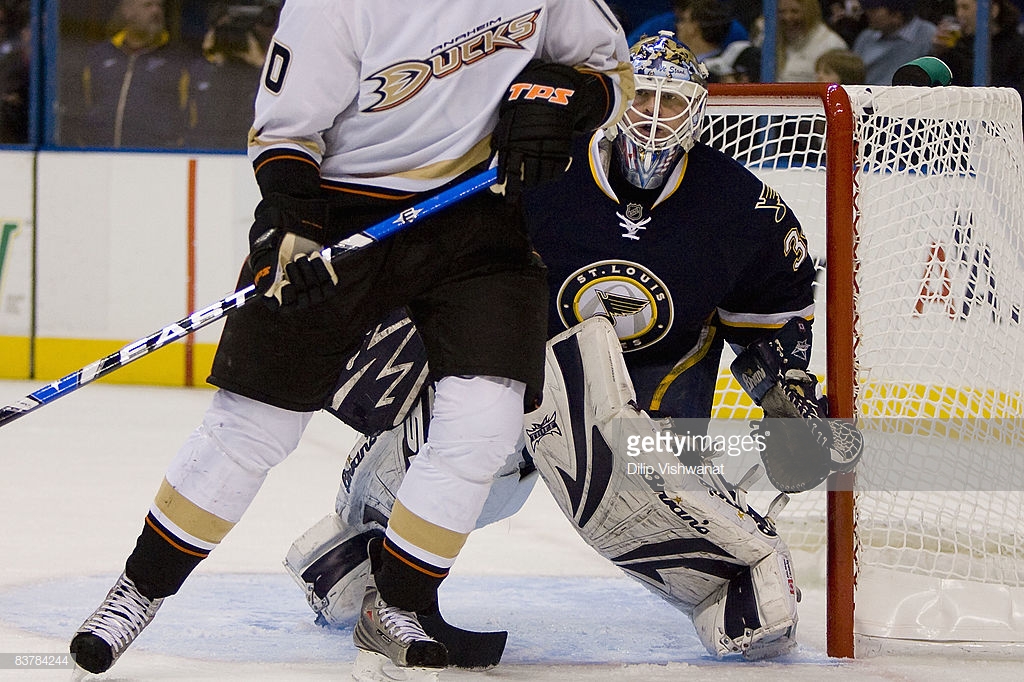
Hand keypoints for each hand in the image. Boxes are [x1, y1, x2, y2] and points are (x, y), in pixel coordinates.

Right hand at [247, 196, 338, 309]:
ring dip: (311, 275)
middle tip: (295, 258)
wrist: (294, 215)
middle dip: (299, 279)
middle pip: (301, 301)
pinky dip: (324, 271)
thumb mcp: (264, 249)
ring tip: (305, 255)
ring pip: (315, 295)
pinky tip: (316, 256)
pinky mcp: (323, 275)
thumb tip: (267, 292)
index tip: (286, 283)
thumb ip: (264, 271)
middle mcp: (291, 288)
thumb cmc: (275, 230)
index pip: (281, 307)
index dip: (286, 298)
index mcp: (272, 285)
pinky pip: (329, 286)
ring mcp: (308, 283)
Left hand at [491, 61, 608, 200]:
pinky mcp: (561, 151)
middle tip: (513, 196)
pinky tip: (545, 173)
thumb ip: (500, 145)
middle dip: (517, 189)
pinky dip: (550, 176)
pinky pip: (555, 172)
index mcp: (514, 142)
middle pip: (523, 178)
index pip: (507, 170)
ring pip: (539, 178)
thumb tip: (492, 166)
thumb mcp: (506, 125)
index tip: (504, 193)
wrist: (550, 96)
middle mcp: (530, 148)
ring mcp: (547, 151)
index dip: (506, 184)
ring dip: (533, 183)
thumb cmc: (524, 110)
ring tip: (529, 182)